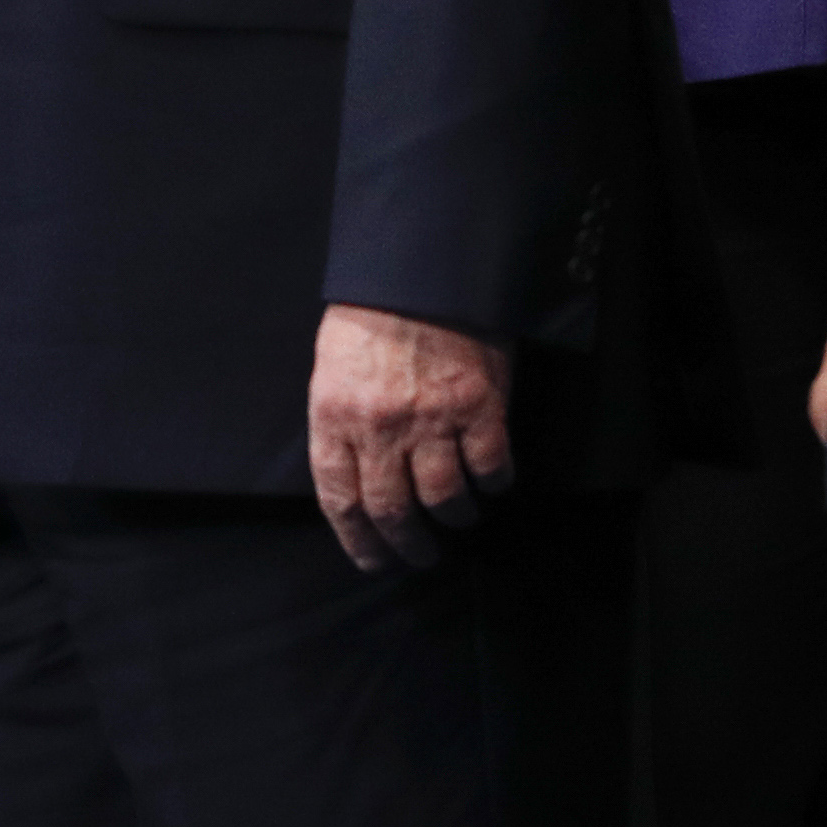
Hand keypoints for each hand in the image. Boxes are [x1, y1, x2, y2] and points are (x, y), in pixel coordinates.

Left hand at [307, 303, 512, 572]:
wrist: (422, 266)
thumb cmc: (370, 313)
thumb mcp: (333, 367)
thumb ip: (341, 423)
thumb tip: (354, 477)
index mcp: (335, 415)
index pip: (340, 500)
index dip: (358, 540)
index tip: (373, 559)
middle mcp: (382, 427)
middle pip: (393, 510)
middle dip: (407, 545)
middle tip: (420, 557)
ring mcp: (433, 419)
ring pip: (444, 499)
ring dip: (454, 520)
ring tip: (458, 522)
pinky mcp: (480, 406)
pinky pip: (490, 467)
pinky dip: (494, 484)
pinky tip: (493, 484)